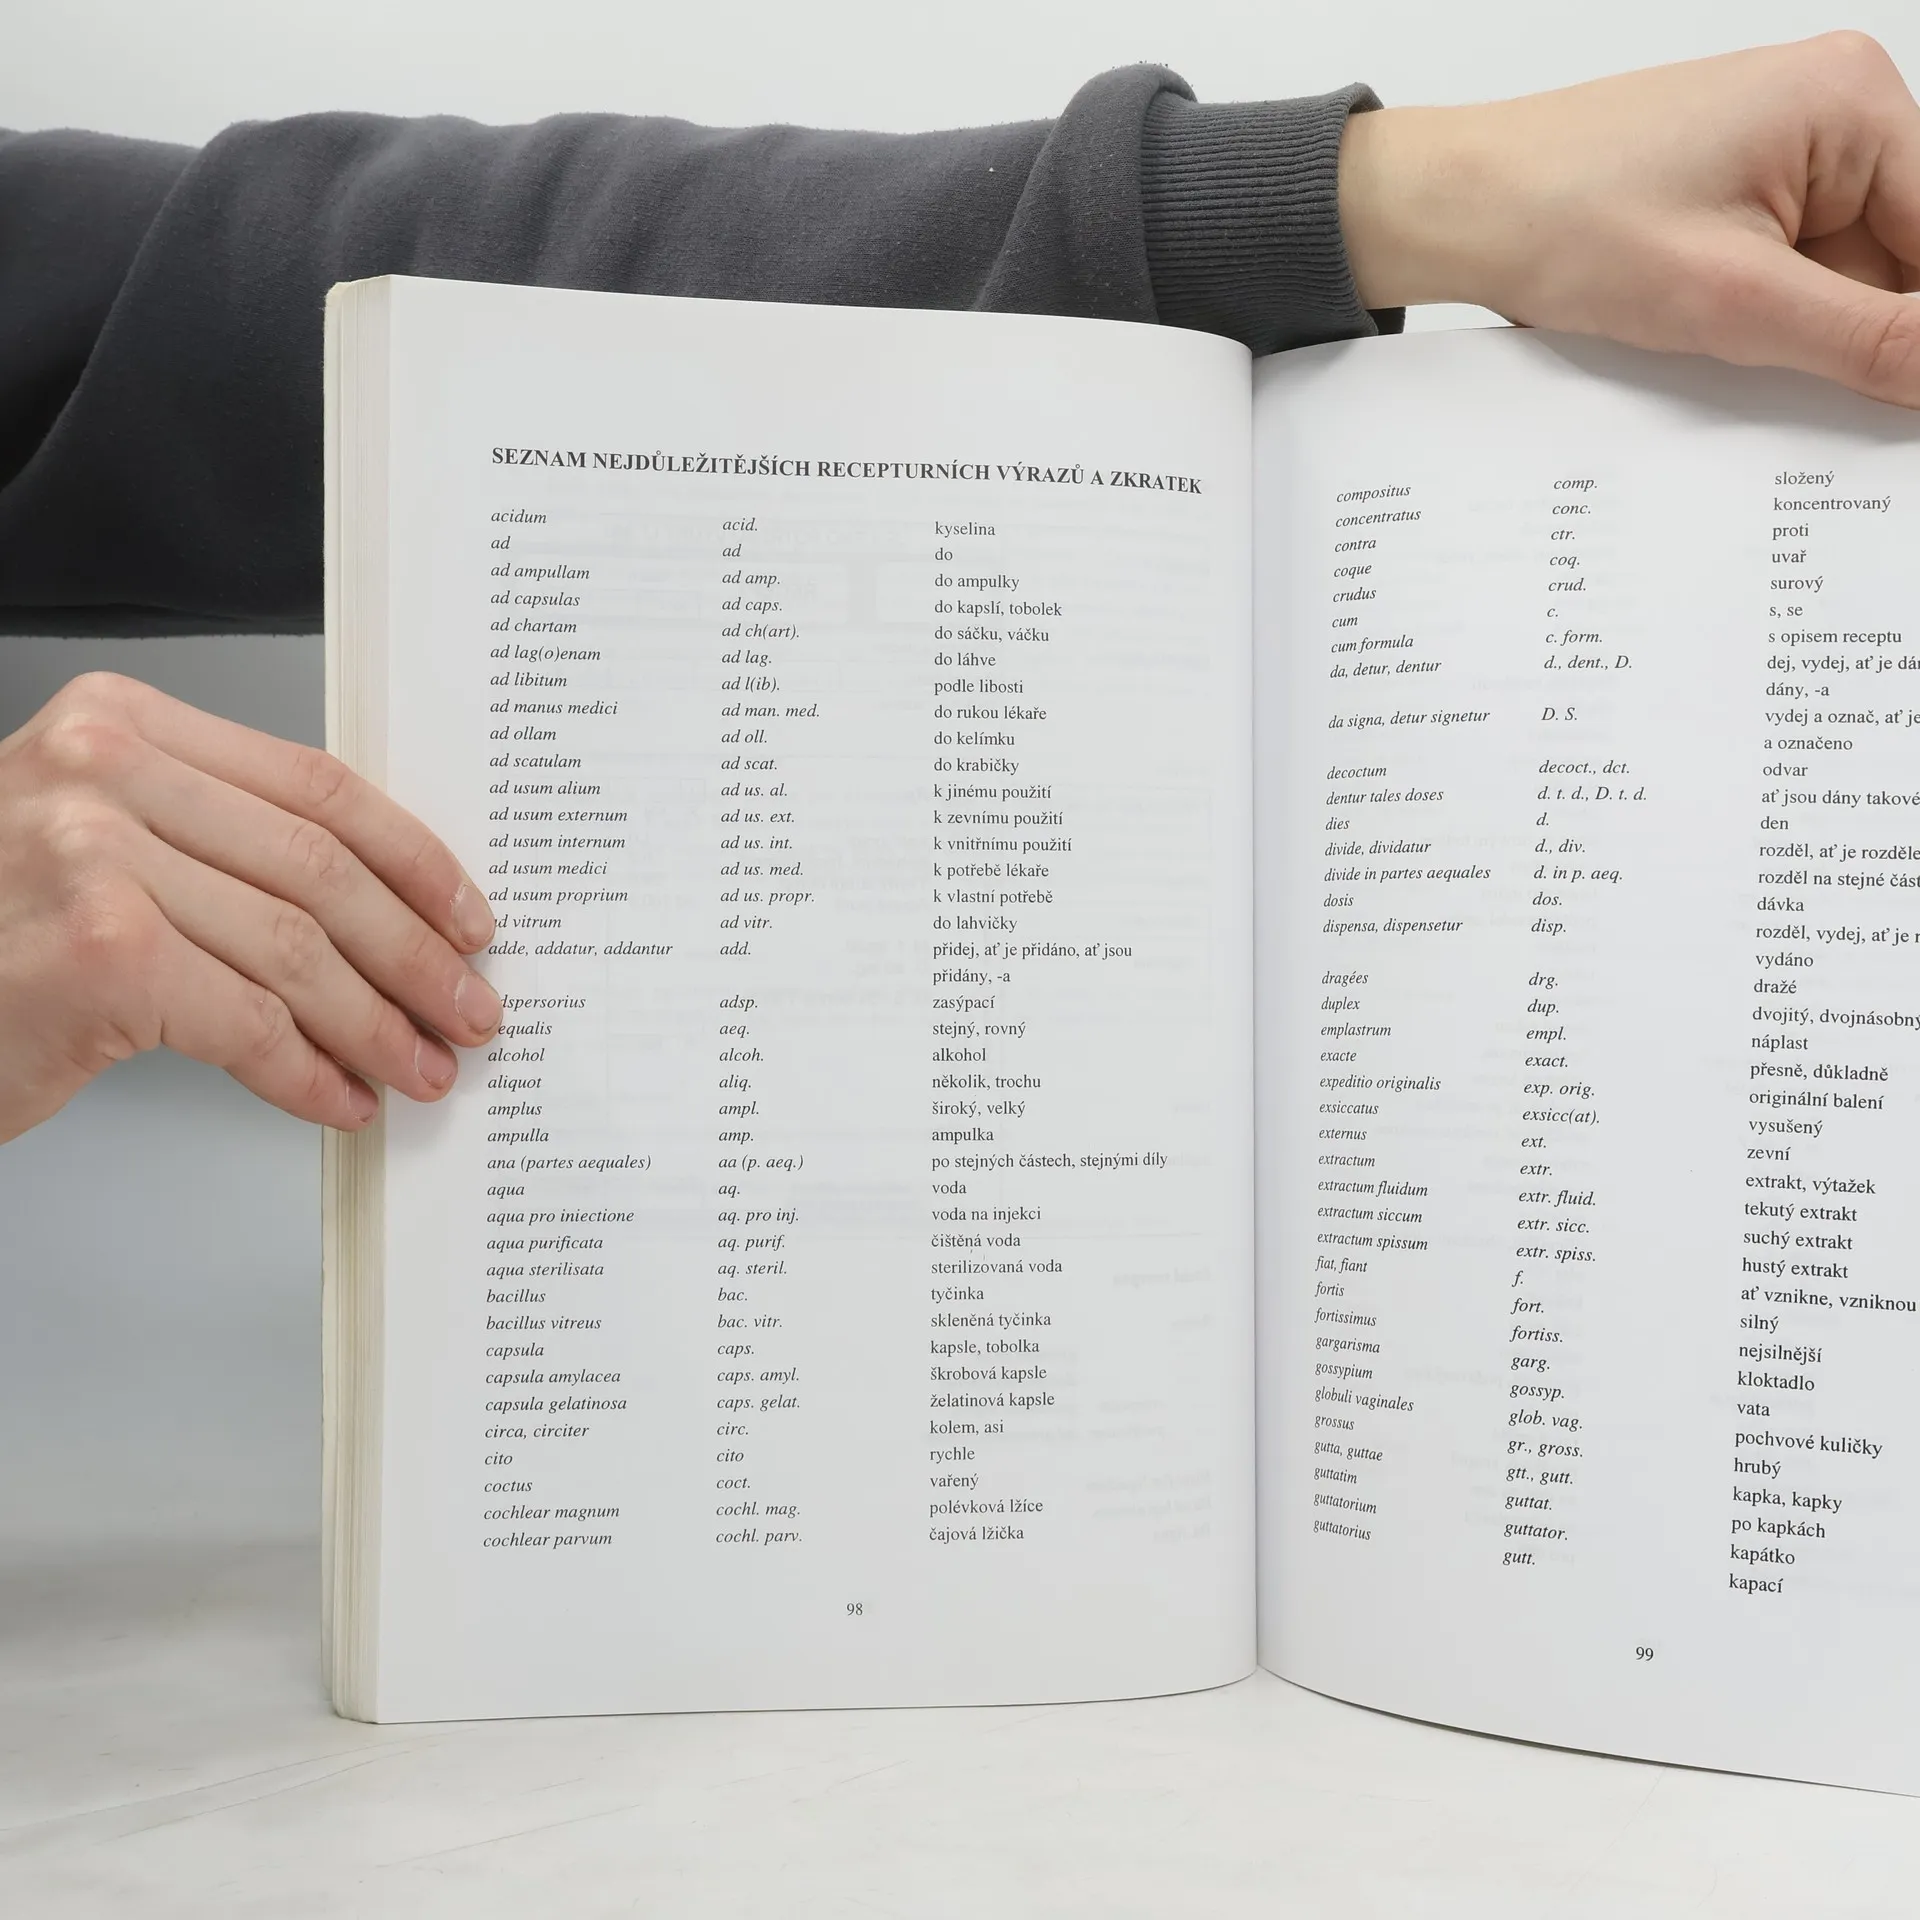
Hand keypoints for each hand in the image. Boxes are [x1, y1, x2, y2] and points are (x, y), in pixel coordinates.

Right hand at [0, 672, 499, 1142]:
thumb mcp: (94, 838)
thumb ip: (214, 841)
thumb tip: (378, 913)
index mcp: (125, 723)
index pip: (318, 787)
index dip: (414, 863)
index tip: (470, 919)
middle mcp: (106, 771)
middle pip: (322, 869)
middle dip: (416, 955)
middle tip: (469, 1010)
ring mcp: (95, 858)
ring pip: (298, 952)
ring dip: (379, 1024)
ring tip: (421, 1067)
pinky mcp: (98, 954)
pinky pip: (248, 1024)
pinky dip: (307, 1072)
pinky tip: (341, 1099)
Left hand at [1339, 33, 1919, 404]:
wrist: (1455, 210)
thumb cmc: (1565, 220)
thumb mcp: (1735, 301)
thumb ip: (1867, 339)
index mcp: (1854, 104)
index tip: (1903, 401)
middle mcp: (1832, 116)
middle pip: (1903, 261)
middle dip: (1867, 338)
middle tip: (1815, 400)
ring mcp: (1784, 159)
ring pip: (1848, 281)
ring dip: (1810, 340)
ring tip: (1734, 358)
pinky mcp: (1738, 201)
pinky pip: (1793, 278)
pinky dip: (1772, 328)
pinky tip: (1720, 347)